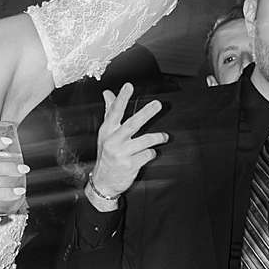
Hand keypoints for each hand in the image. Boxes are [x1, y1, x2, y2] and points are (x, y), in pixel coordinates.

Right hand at [89, 84, 166, 200]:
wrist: (103, 182)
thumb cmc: (107, 154)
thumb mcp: (106, 134)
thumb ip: (109, 112)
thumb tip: (107, 93)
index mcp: (107, 131)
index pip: (114, 112)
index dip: (121, 98)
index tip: (129, 86)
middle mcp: (113, 141)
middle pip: (132, 124)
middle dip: (146, 113)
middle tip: (157, 104)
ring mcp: (122, 154)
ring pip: (145, 141)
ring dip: (157, 138)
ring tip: (165, 136)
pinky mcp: (130, 165)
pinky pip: (148, 155)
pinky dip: (151, 153)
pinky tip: (150, 153)